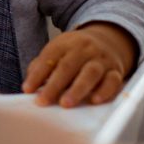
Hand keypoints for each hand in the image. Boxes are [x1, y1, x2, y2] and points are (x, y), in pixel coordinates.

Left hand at [22, 23, 136, 106]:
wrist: (110, 39)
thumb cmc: (76, 52)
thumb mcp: (58, 51)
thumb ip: (42, 66)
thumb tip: (30, 86)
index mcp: (66, 43)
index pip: (49, 57)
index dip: (37, 74)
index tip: (27, 90)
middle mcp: (85, 49)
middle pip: (68, 66)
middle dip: (55, 85)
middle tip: (43, 101)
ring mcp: (102, 59)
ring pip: (90, 72)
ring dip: (77, 89)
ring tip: (66, 103)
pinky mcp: (116, 71)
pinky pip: (112, 81)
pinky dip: (104, 91)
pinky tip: (94, 101)